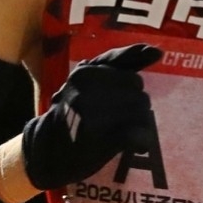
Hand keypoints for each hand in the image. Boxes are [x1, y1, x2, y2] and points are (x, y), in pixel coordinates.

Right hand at [19, 44, 162, 189]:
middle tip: (115, 121)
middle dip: (133, 109)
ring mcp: (95, 115)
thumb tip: (158, 52)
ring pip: (141, 114)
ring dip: (137, 125)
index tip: (115, 105)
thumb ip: (121, 60)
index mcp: (86, 72)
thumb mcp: (86, 79)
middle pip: (139, 96)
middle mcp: (89, 90)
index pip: (132, 79)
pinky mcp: (101, 140)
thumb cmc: (70, 111)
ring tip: (119, 132)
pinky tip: (131, 144)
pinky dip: (139, 141)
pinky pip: (138, 135)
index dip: (128, 95)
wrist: (45, 150)